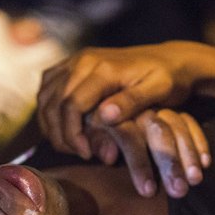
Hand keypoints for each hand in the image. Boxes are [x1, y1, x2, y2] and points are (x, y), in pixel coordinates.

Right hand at [36, 43, 194, 160]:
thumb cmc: (167, 78)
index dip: (73, 135)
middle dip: (60, 135)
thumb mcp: (159, 90)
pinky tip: (61, 129)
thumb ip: (132, 101)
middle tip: (78, 154)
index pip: (71, 105)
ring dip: (50, 125)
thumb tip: (105, 116)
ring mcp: (74, 61)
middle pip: (54, 103)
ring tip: (70, 146)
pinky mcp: (70, 65)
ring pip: (45, 97)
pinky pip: (46, 89)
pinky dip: (48, 111)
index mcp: (102, 69)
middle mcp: (83, 60)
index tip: (86, 154)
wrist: (168, 59)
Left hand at [86, 109, 209, 197]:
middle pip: (158, 131)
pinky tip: (205, 163)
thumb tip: (109, 157)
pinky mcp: (172, 112)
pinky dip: (198, 141)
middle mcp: (138, 109)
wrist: (102, 95)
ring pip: (177, 127)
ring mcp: (157, 109)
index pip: (128, 135)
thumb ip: (96, 141)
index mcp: (114, 113)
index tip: (148, 191)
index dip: (138, 164)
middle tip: (179, 190)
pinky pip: (188, 122)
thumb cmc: (89, 121)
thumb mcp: (87, 129)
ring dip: (187, 155)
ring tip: (196, 181)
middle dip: (169, 161)